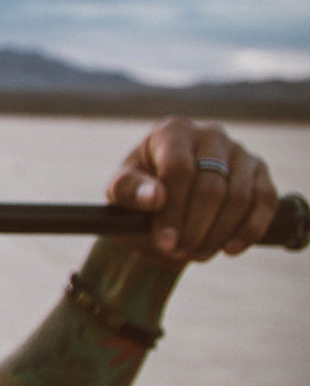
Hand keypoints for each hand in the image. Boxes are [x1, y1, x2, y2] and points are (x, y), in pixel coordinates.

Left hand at [106, 117, 276, 264]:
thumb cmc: (138, 191)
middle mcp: (210, 135)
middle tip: (177, 252)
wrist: (165, 200)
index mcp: (173, 132)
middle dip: (195, 228)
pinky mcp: (260, 172)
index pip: (179, 170)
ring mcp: (239, 152)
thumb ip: (129, 190)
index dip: (173, 210)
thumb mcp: (119, 190)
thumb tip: (155, 198)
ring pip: (239, 198)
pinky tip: (230, 249)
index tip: (165, 241)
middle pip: (211, 187)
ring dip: (218, 233)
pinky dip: (250, 229)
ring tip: (196, 253)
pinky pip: (265, 202)